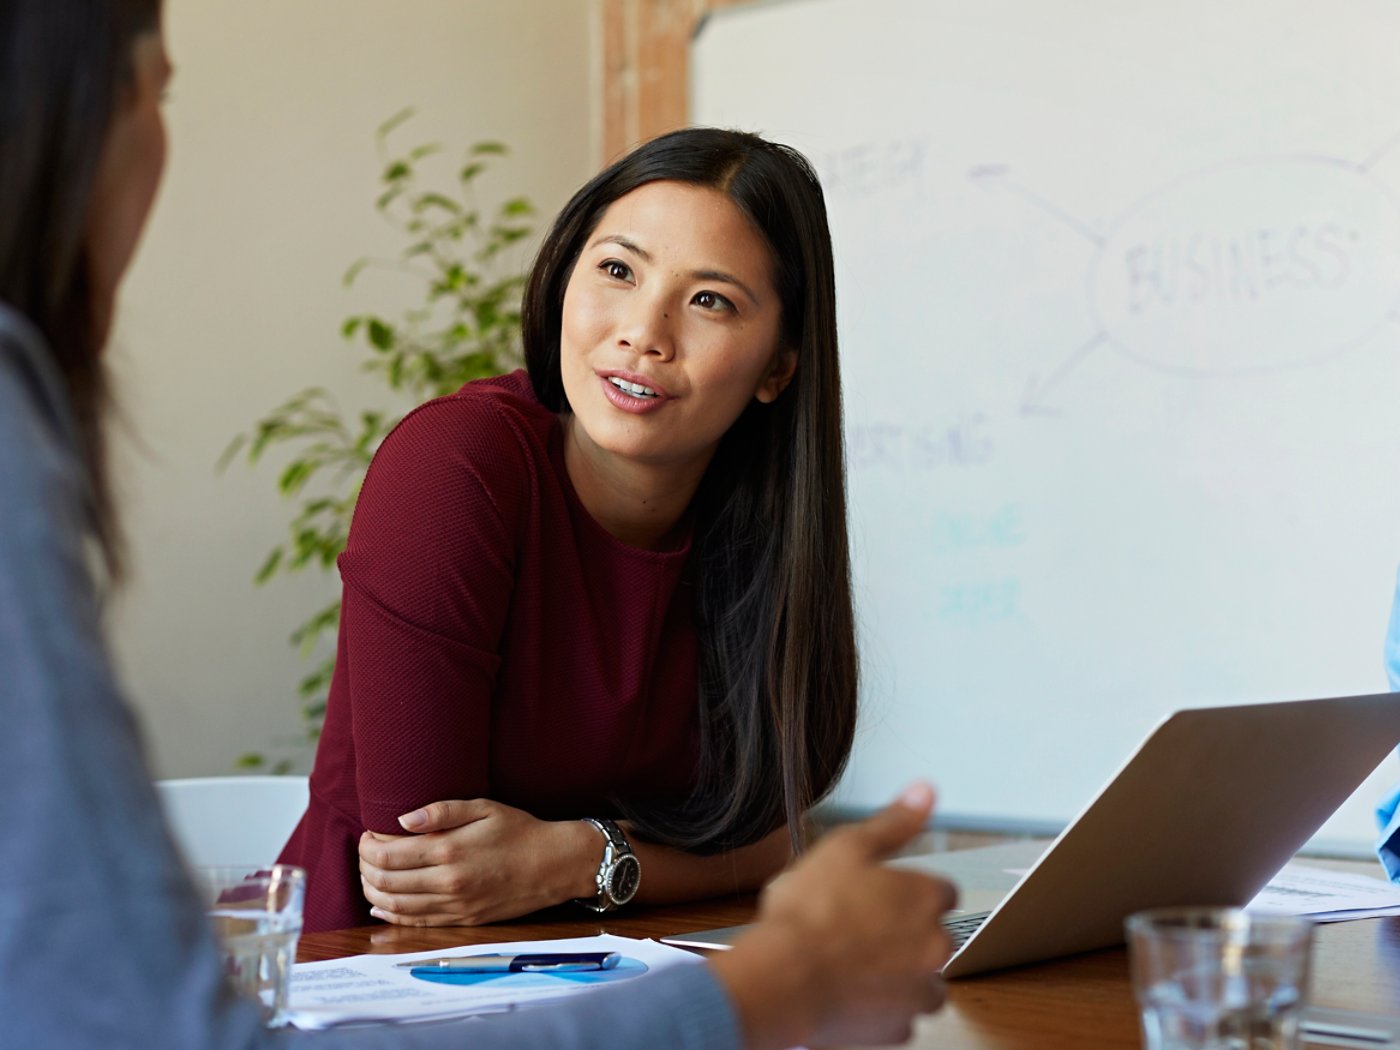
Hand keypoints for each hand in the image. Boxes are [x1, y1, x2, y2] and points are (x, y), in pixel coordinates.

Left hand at [357, 799, 596, 925]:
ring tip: (369, 875)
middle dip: (365, 867)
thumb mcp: (484, 808)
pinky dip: (391, 915)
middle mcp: (447, 883)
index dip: (368, 845)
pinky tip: (382, 905)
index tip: (367, 834)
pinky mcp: (462, 920)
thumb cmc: (520, 831)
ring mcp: (454, 906)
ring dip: (373, 892)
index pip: (388, 854)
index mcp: (449, 851)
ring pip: (395, 906)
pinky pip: (416, 922)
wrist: (554, 865)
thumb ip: (441, 812)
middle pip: (385, 882)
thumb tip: (401, 818)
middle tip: (364, 853)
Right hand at [710, 783, 956, 1049]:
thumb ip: (893, 822)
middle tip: (857, 930)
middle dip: (904, 936)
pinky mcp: (898, 1028)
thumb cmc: (808, 913)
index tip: (879, 898)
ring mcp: (918, 990)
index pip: (941, 891)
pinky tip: (850, 993)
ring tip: (854, 966)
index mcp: (925, 898)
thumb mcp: (845, 847)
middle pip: (934, 938)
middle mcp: (934, 946)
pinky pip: (900, 1017)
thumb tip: (924, 792)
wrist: (782, 978)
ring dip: (899, 975)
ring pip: (922, 981)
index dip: (906, 893)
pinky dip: (881, 1008)